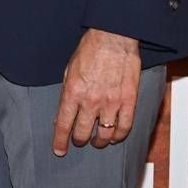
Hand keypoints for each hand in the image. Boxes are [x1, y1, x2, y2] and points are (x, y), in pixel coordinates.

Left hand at [52, 28, 140, 155]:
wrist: (113, 37)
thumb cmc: (90, 50)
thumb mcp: (68, 70)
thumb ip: (67, 94)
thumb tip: (62, 115)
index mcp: (73, 92)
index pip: (63, 124)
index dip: (60, 141)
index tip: (59, 150)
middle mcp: (91, 101)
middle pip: (83, 133)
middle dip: (79, 140)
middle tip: (79, 141)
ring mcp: (111, 103)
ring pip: (104, 135)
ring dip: (99, 141)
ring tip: (97, 141)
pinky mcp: (128, 101)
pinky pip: (124, 127)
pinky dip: (119, 135)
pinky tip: (115, 136)